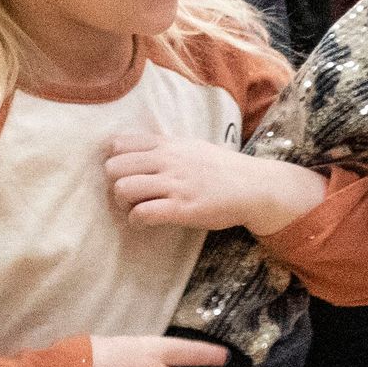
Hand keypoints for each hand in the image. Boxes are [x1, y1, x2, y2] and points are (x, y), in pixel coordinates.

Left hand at [105, 137, 324, 236]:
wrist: (253, 186)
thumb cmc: (223, 169)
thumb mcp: (192, 147)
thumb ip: (165, 148)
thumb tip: (140, 151)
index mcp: (167, 145)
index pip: (119, 144)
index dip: (115, 161)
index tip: (126, 174)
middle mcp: (167, 161)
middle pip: (114, 168)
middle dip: (115, 184)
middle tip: (128, 196)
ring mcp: (174, 184)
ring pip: (124, 189)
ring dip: (123, 204)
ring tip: (135, 209)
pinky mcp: (182, 208)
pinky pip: (143, 213)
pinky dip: (136, 220)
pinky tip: (144, 222)